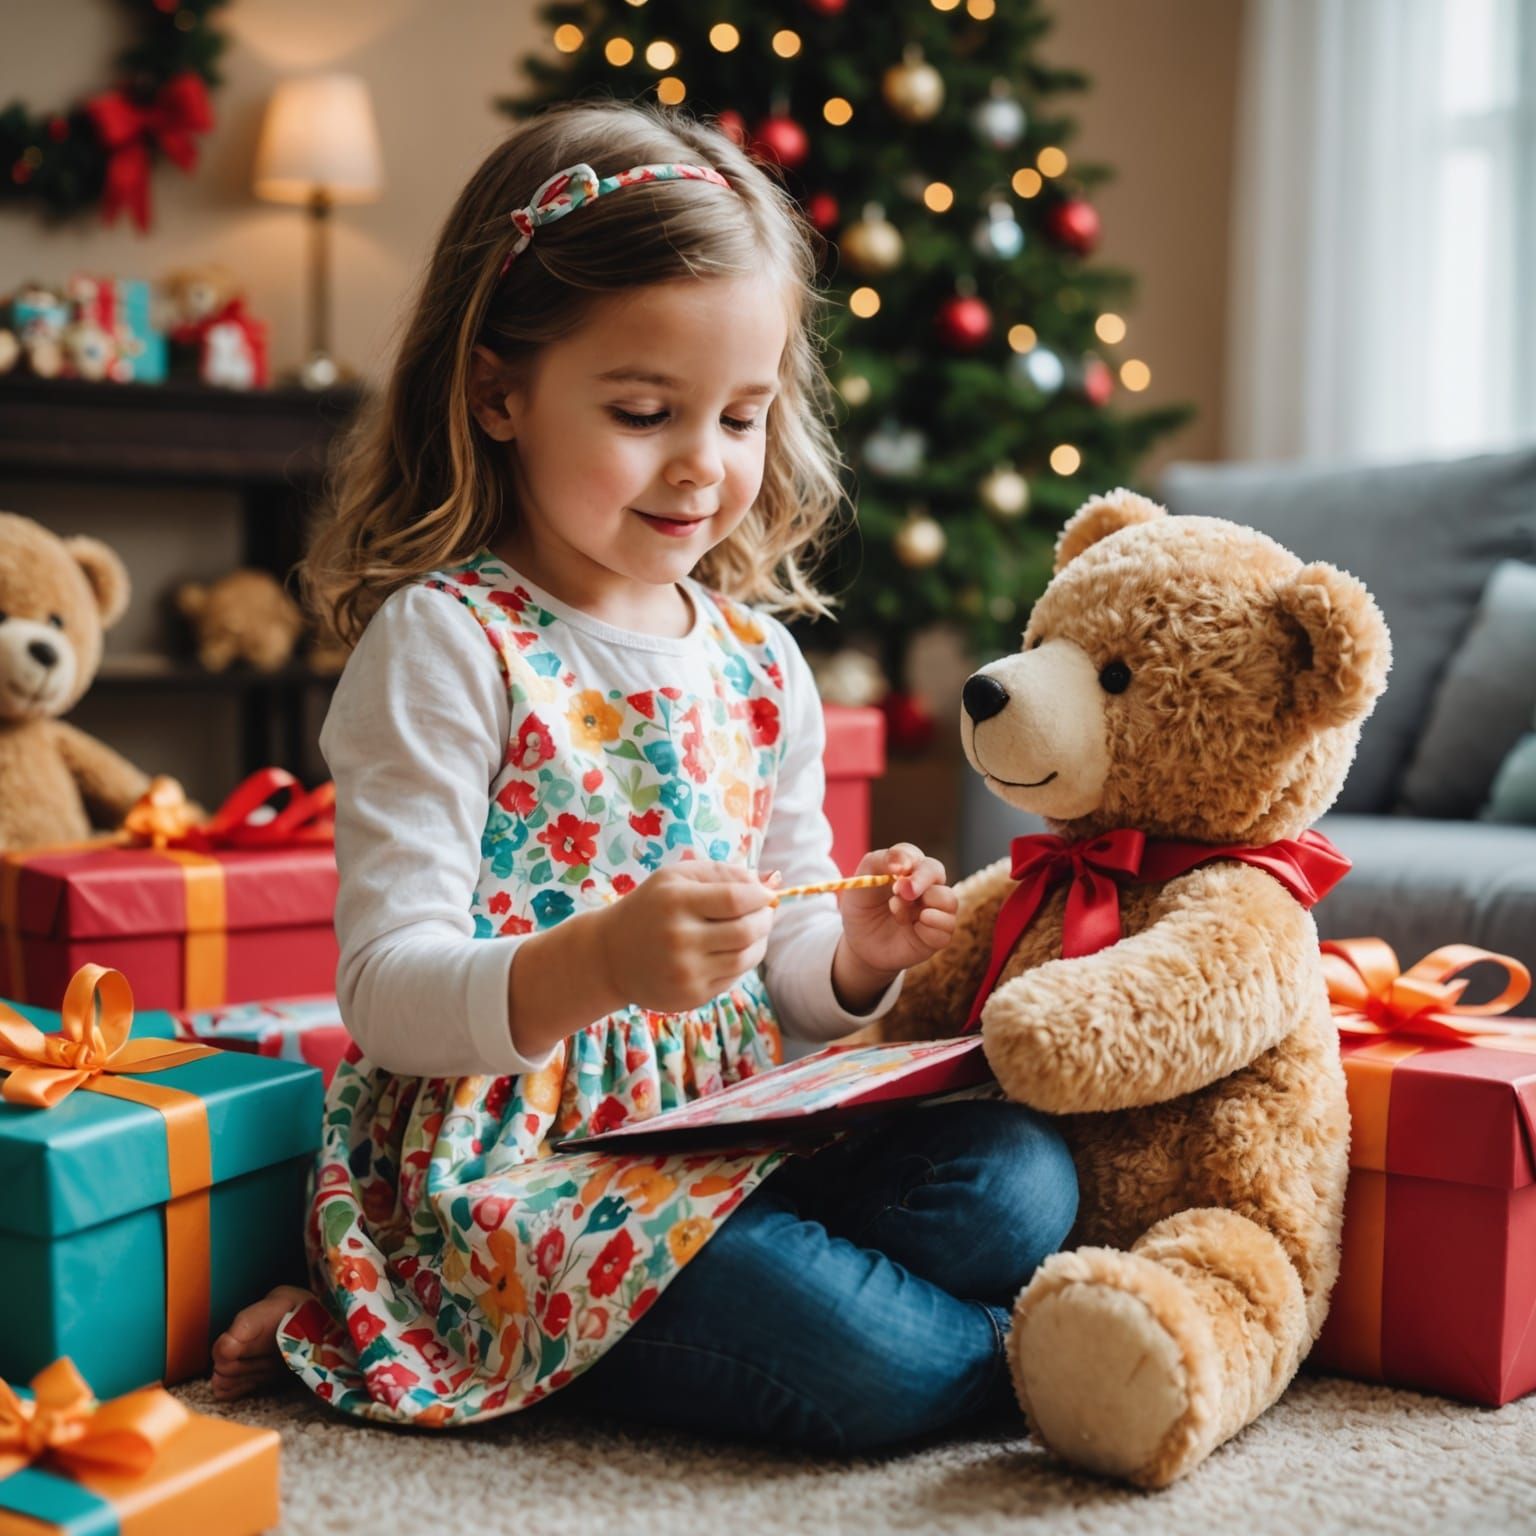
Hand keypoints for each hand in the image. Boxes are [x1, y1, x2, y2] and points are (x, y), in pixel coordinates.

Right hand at [595, 861, 776, 1013]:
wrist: (611, 956)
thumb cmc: (651, 908)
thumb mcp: (676, 877)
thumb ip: (722, 873)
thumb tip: (770, 881)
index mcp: (676, 902)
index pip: (737, 899)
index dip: (761, 895)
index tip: (766, 894)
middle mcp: (680, 939)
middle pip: (748, 930)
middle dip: (765, 918)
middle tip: (765, 911)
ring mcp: (686, 971)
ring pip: (747, 957)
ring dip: (760, 941)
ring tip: (753, 929)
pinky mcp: (691, 996)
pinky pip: (734, 977)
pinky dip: (742, 961)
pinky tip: (730, 949)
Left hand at [836, 843, 957, 980]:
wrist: (858, 941)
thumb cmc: (862, 906)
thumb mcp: (863, 879)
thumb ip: (880, 862)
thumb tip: (902, 863)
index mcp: (909, 869)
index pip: (915, 856)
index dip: (908, 860)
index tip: (895, 870)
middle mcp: (926, 887)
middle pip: (937, 872)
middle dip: (919, 880)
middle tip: (899, 891)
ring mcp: (934, 910)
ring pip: (949, 900)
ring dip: (923, 905)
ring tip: (896, 912)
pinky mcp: (936, 936)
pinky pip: (947, 929)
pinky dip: (929, 928)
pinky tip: (911, 928)